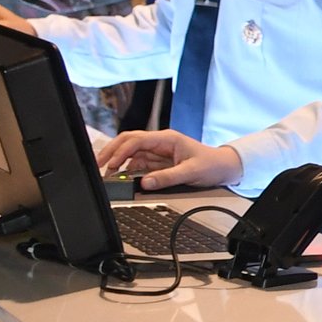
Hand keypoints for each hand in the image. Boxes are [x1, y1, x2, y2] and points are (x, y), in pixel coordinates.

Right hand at [95, 130, 242, 189]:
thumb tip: (145, 183)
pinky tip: (120, 176)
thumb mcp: (191, 172)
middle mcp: (160, 143)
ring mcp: (158, 152)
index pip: (136, 140)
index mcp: (167, 139)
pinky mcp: (158, 162)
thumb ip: (168, 177)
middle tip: (97, 165)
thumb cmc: (211, 164)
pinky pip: (138, 163)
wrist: (224, 167)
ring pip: (130, 152)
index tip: (110, 164)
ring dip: (117, 161)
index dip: (121, 151)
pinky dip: (126, 169)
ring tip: (106, 173)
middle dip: (111, 151)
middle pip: (128, 141)